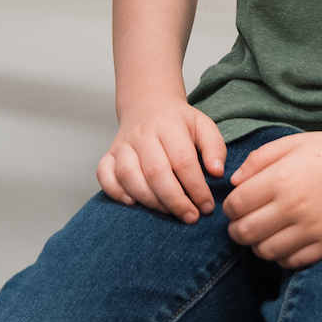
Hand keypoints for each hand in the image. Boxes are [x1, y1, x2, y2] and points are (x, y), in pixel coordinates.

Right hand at [97, 99, 229, 223]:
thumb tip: (217, 172)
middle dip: (175, 200)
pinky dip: (115, 191)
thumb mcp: (202, 125)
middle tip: (190, 216)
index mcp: (169, 125)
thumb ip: (215, 147)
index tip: (207, 206)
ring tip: (168, 211)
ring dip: (149, 200)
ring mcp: (122, 144)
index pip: (183, 161)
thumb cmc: (177, 122)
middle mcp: (143, 134)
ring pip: (129, 176)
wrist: (148, 104)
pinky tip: (132, 203)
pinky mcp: (109, 154)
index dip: (196, 188)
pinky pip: (104, 174)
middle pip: (156, 172)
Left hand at [222, 131, 321, 267]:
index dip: (228, 208)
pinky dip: (280, 256)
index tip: (235, 206)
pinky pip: (291, 262)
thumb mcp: (292, 143)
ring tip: (263, 233)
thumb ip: (258, 160)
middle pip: (245, 232)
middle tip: (242, 223)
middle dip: (236, 230)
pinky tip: (284, 241)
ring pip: (265, 252)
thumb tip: (234, 183)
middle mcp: (293, 207)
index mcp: (280, 179)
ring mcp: (311, 229)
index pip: (235, 205)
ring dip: (257, 245)